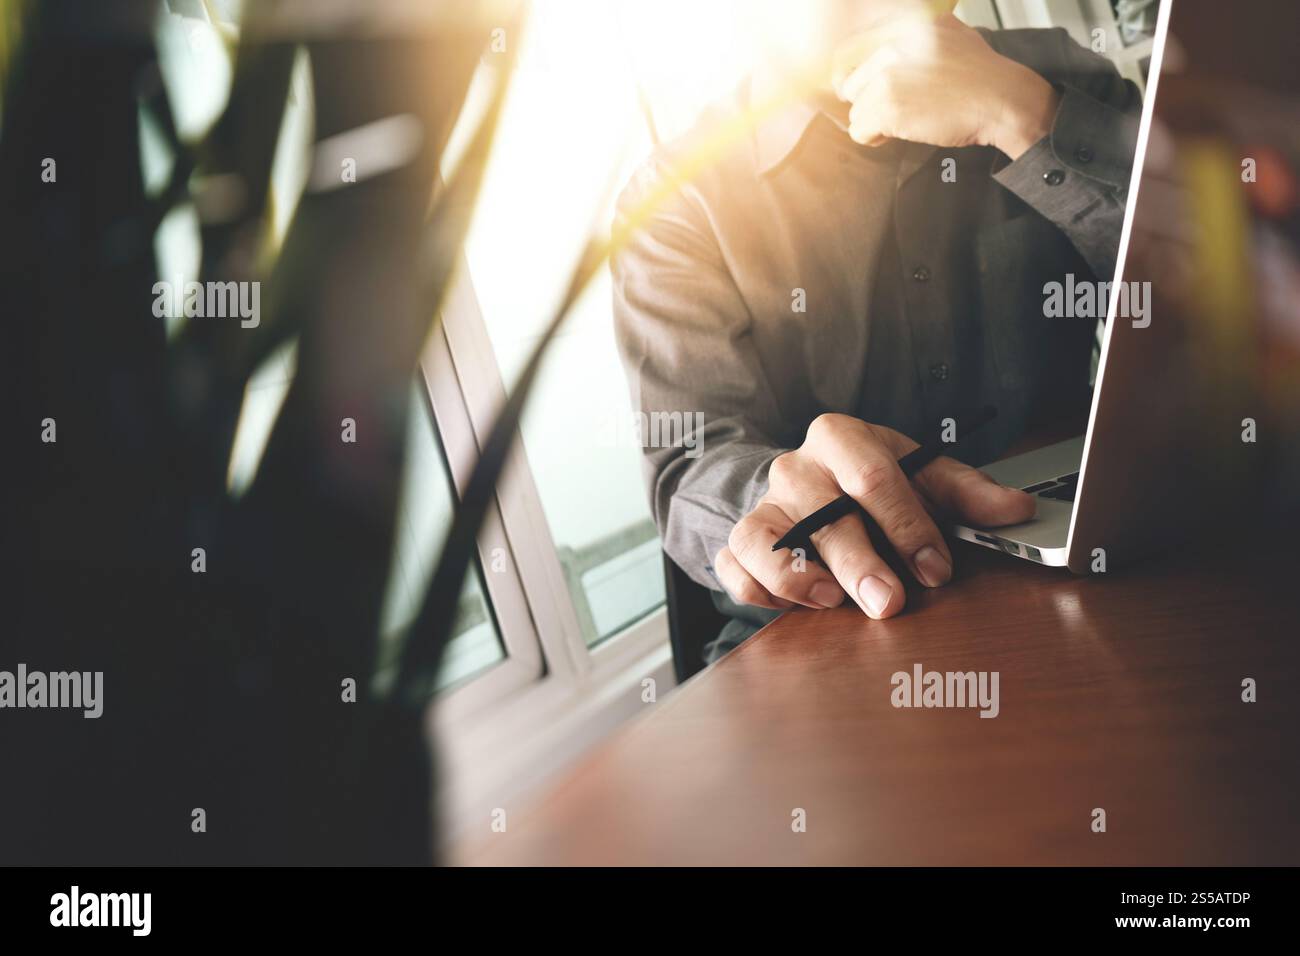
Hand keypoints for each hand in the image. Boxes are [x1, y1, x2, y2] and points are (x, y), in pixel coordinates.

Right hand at [713, 414, 1034, 617]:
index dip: (906, 525)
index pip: (871, 476)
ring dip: (795, 575)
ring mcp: (763, 503)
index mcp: (842, 438)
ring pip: (763, 537)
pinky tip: (790, 605)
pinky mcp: (741, 538)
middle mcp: (797, 467)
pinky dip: (756, 588)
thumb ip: (967, 494)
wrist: (811, 480)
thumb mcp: (921, 474)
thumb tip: (1018, 511)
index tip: (936, 568)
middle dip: (858, 562)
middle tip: (888, 603)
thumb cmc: (873, 481)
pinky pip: (733, 564)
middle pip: (822, 514)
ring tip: (831, 602)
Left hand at [831, 13, 1059, 158]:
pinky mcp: (888, 107)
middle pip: (850, 83)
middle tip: (897, 108)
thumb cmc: (978, 74)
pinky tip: (899, 132)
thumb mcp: (945, 33)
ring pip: (856, 109)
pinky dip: (874, 138)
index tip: (864, 89)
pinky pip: (859, 130)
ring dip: (876, 120)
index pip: (847, 50)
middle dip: (869, 100)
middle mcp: (892, 44)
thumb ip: (909, 37)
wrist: (1002, 100)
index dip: (853, 75)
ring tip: (906, 119)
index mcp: (904, 23)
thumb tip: (871, 55)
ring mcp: (888, 75)